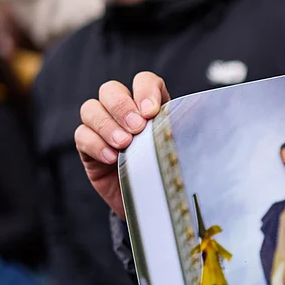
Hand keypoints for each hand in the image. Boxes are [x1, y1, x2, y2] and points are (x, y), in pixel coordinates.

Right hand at [75, 72, 170, 219]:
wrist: (151, 203)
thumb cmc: (168, 170)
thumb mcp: (179, 148)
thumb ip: (181, 130)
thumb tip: (201, 117)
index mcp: (150, 105)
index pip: (144, 81)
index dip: (145, 90)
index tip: (152, 111)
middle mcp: (123, 111)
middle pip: (110, 89)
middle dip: (121, 106)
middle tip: (136, 127)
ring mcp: (102, 127)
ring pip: (91, 108)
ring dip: (107, 124)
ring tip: (124, 143)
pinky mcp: (88, 147)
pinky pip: (82, 135)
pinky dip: (95, 143)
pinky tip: (111, 157)